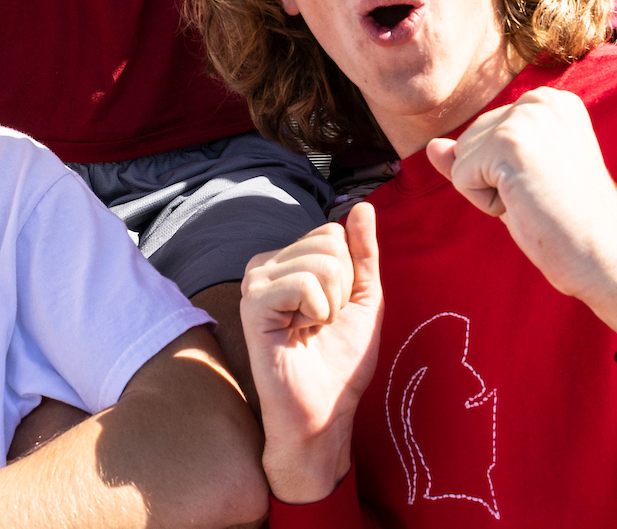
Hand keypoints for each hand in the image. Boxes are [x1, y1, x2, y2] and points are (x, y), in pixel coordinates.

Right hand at [240, 202, 383, 504]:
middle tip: (321, 323)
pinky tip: (297, 334)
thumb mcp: (364, 299)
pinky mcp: (252, 304)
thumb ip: (363, 253)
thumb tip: (362, 207)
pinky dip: (316, 313)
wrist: (325, 409)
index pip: (334, 232)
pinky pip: (304, 284)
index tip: (332, 310)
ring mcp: (255, 282)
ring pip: (321, 263)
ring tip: (309, 330)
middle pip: (329, 242)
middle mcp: (266, 265)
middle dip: (342, 289)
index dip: (349, 275)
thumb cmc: (341, 359)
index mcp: (288, 261)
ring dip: (330, 305)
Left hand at [424, 88, 616, 343]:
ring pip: (462, 159)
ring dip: (490, 193)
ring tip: (537, 202)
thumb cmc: (569, 224)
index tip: (548, 188)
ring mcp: (525, 118)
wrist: (607, 257)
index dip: (507, 174)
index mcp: (552, 102)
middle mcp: (540, 100)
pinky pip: (461, 177)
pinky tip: (526, 207)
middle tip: (543, 198)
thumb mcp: (518, 180)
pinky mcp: (508, 142)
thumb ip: (476, 157)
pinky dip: (486, 203)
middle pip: (469, 141)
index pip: (487, 134)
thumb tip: (432, 146)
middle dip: (494, 180)